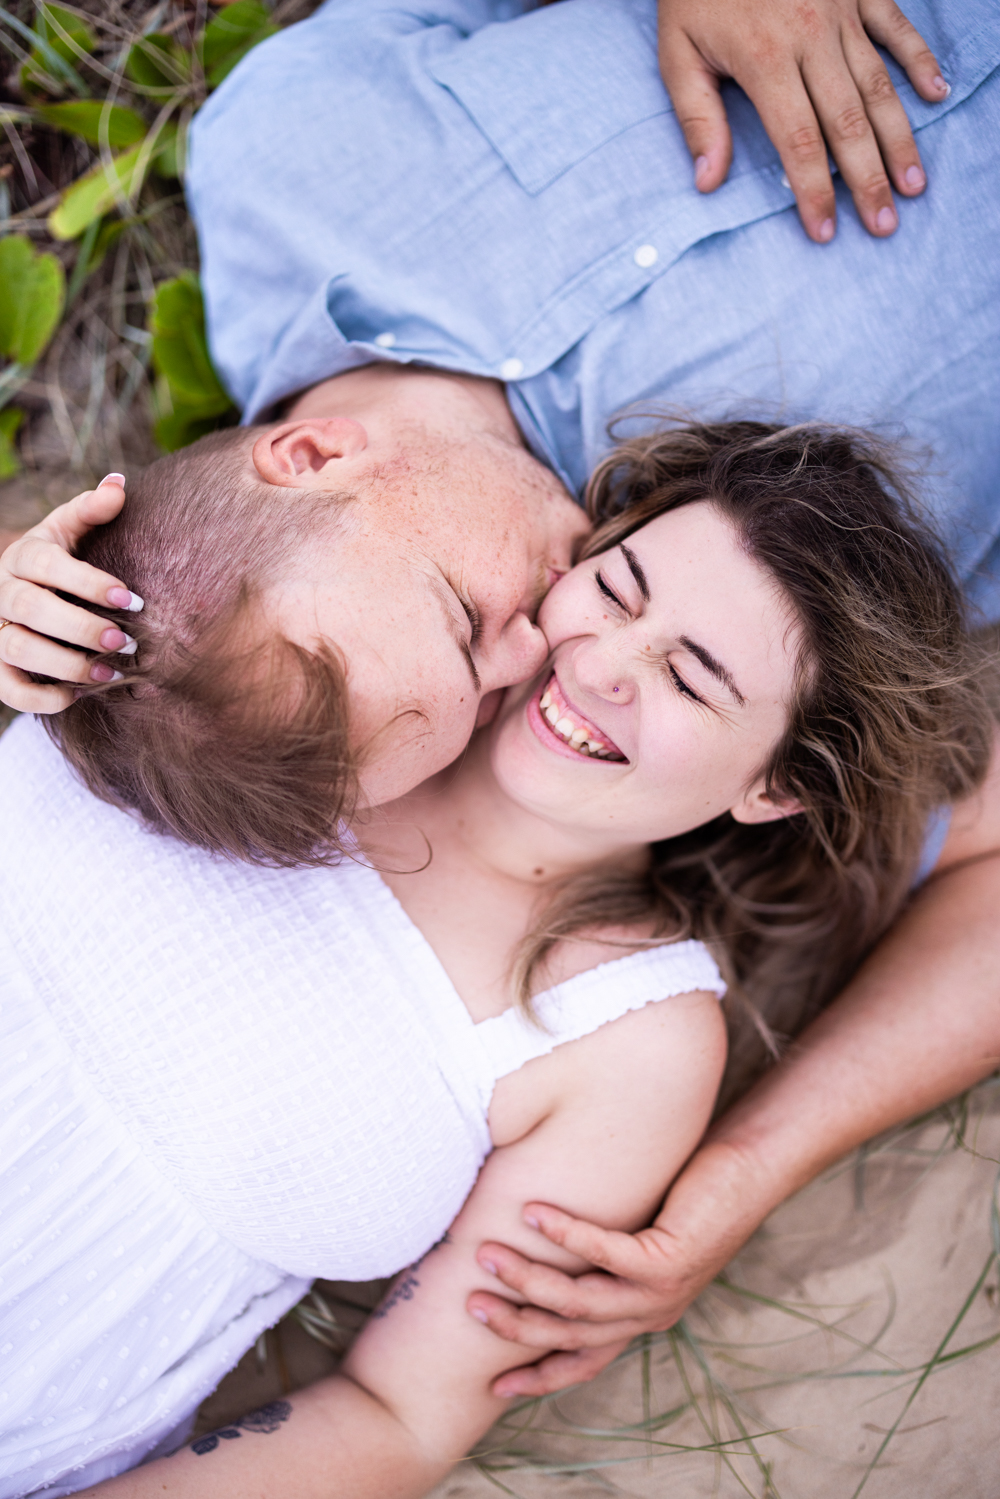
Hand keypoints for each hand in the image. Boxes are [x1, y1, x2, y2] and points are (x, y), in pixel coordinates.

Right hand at [0, 476, 138, 713]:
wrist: (27, 590)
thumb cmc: (58, 560)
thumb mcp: (70, 531)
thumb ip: (92, 511)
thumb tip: (118, 484)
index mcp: (23, 556)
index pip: (46, 565)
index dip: (86, 582)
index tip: (130, 600)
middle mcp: (3, 593)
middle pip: (30, 609)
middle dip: (79, 627)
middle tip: (126, 642)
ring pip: (16, 649)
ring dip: (65, 664)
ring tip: (110, 675)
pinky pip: (8, 689)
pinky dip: (39, 698)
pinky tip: (76, 696)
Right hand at [468, 1200, 733, 1398]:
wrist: (749, 1171)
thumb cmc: (687, 1193)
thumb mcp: (635, 1234)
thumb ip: (596, 1251)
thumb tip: (531, 1234)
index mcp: (640, 1316)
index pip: (582, 1360)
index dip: (538, 1377)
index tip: (493, 1385)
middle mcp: (650, 1314)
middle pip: (571, 1335)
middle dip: (516, 1325)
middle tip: (470, 1302)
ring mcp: (662, 1291)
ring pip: (582, 1301)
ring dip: (529, 1279)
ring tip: (487, 1253)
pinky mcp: (671, 1257)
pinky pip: (607, 1253)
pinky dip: (566, 1235)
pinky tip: (533, 1213)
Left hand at [658, 0, 949, 241]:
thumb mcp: (677, 51)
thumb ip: (697, 118)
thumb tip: (708, 183)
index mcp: (765, 58)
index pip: (797, 141)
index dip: (813, 191)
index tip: (824, 232)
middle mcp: (811, 37)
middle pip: (847, 122)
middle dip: (868, 179)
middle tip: (883, 225)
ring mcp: (841, 11)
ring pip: (878, 85)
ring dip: (899, 138)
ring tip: (913, 184)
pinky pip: (896, 28)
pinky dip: (918, 60)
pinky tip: (937, 94)